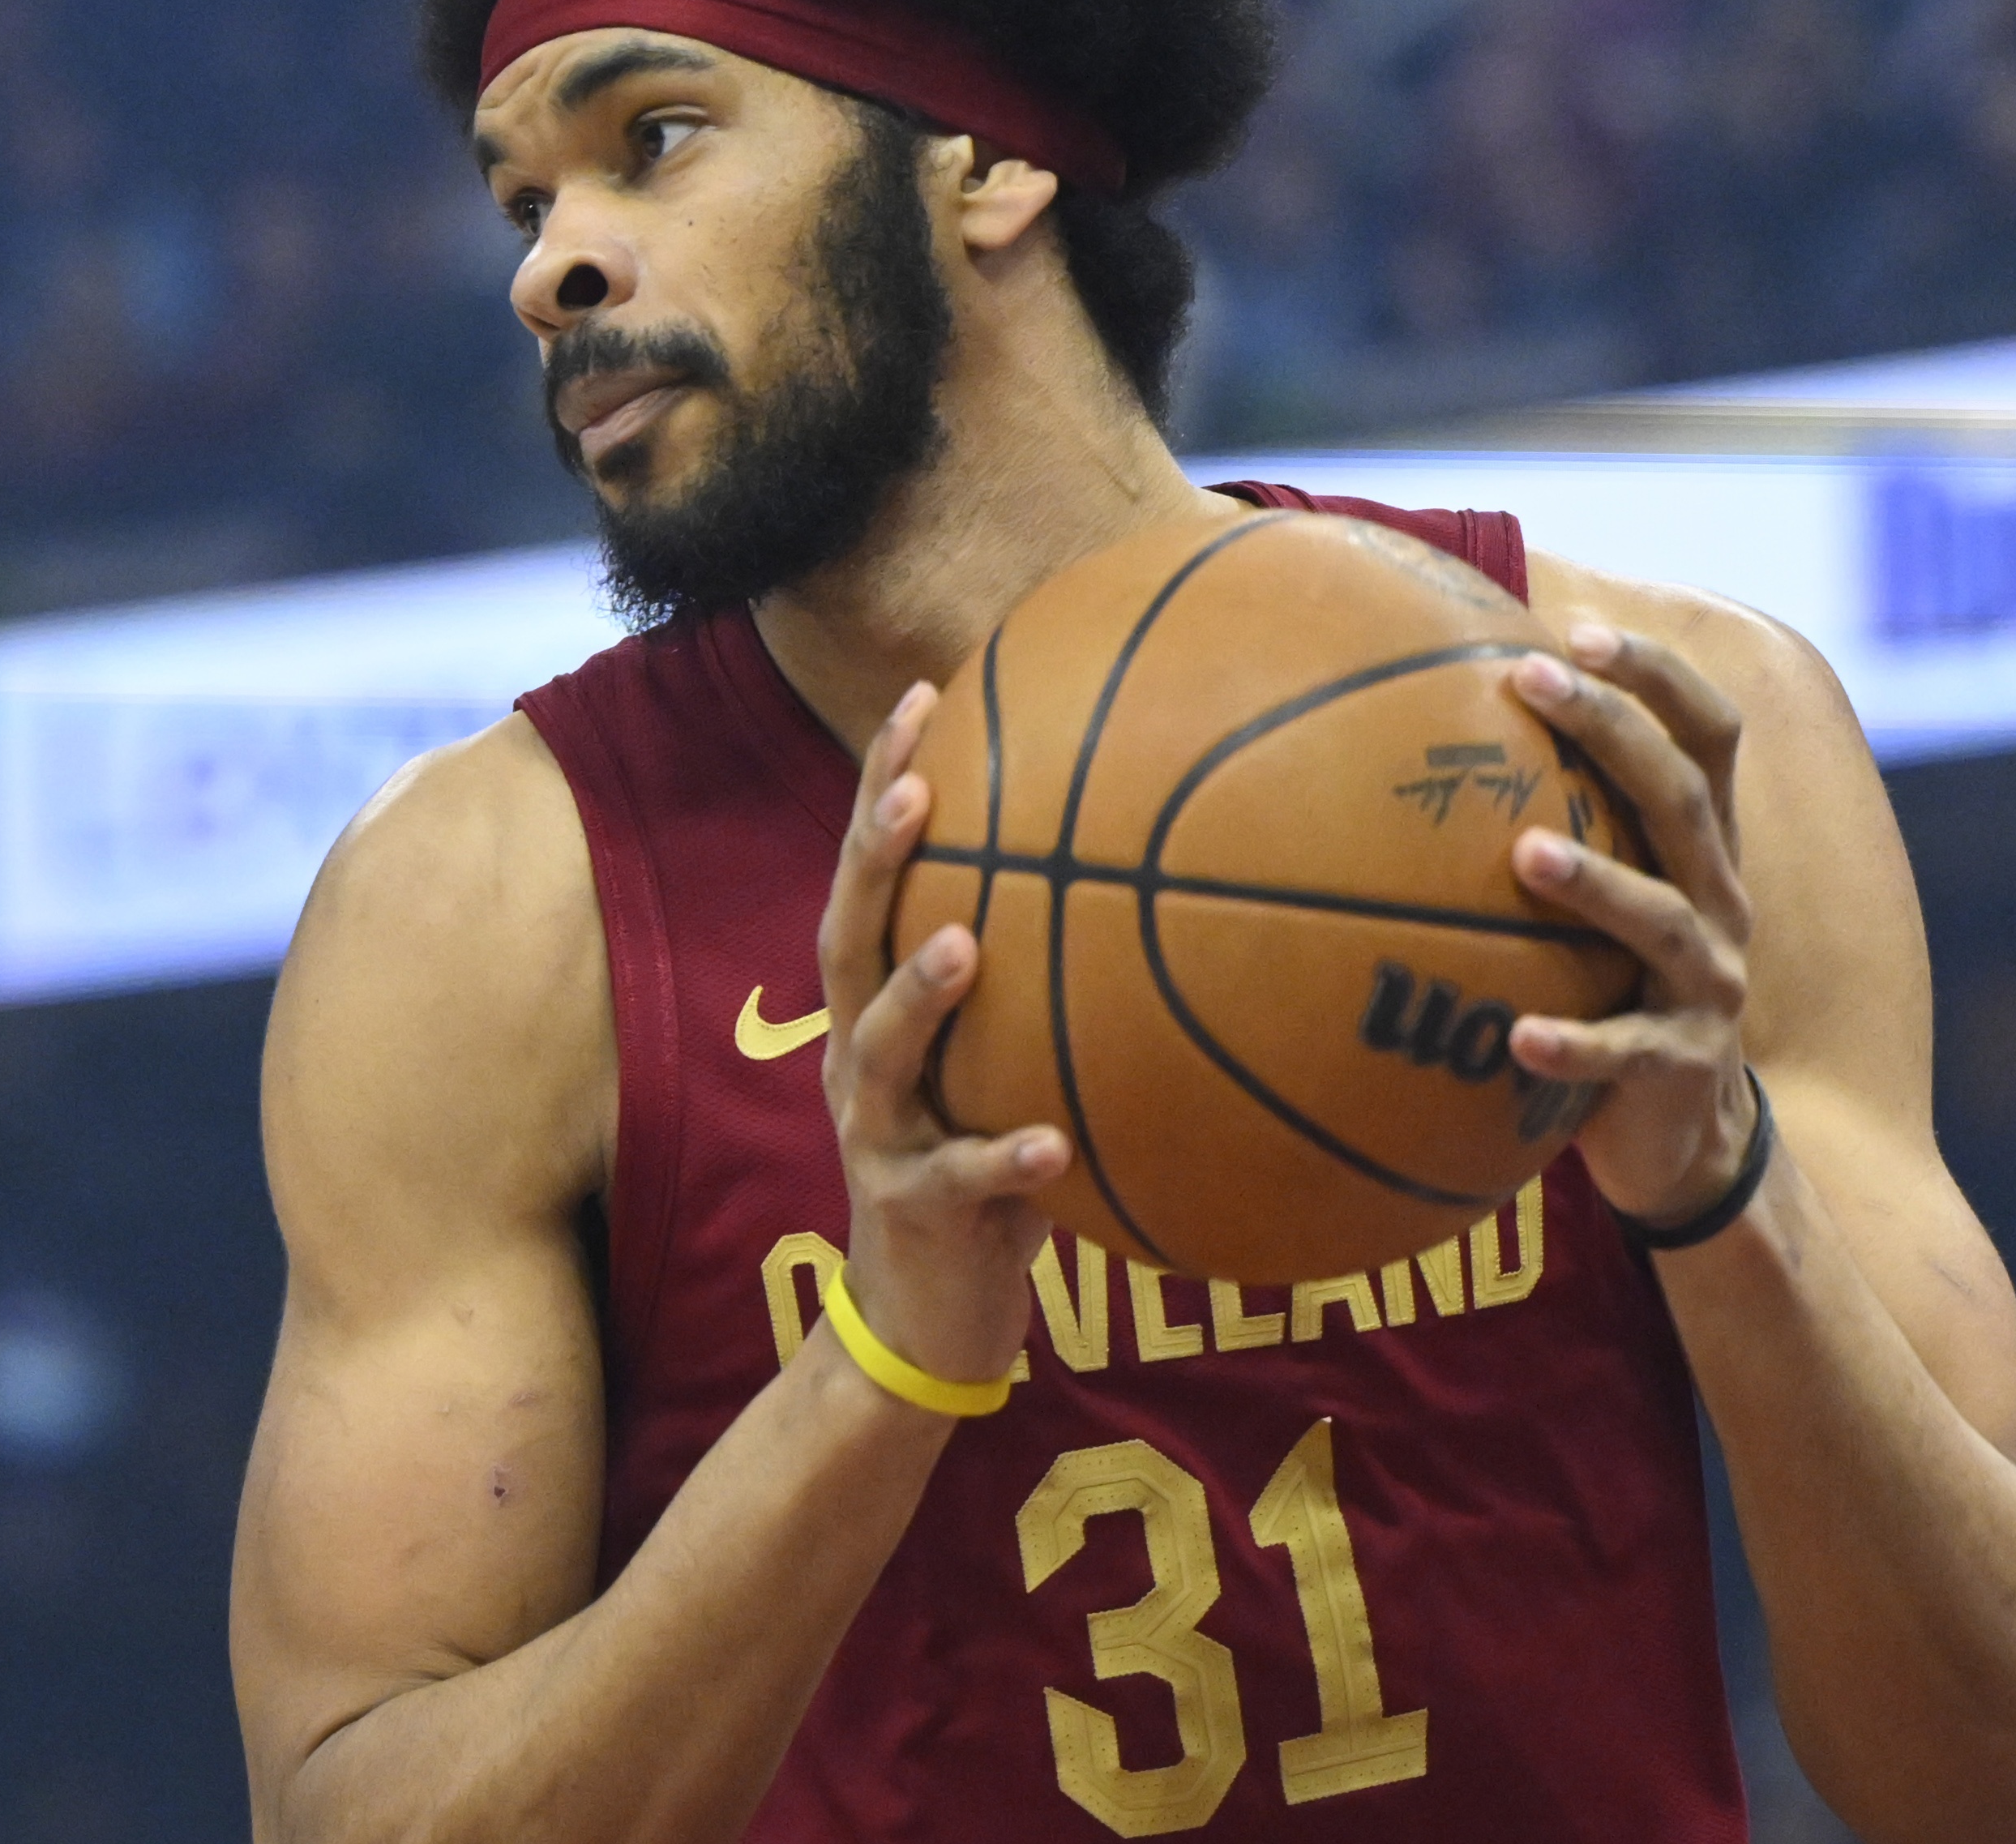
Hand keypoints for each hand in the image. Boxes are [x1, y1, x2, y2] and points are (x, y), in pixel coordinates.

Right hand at [815, 682, 1071, 1392]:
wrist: (925, 1320)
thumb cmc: (986, 1166)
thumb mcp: (1011, 1060)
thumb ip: (1054, 981)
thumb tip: (1168, 873)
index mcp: (880, 1006)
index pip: (872, 876)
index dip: (885, 786)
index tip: (926, 695)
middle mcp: (860, 1056)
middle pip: (848, 936)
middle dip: (877, 855)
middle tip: (922, 785)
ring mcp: (877, 1135)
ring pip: (877, 1052)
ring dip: (919, 993)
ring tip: (964, 944)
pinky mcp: (912, 1214)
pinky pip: (958, 1181)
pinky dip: (1004, 1158)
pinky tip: (1056, 1139)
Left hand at [1505, 623, 1763, 1232]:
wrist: (1684, 1141)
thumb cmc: (1614, 994)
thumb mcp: (1605, 906)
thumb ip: (1556, 827)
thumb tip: (1420, 736)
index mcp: (1703, 852)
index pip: (1707, 735)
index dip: (1657, 674)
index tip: (1578, 630)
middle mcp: (1719, 902)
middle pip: (1680, 796)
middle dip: (1612, 727)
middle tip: (1530, 679)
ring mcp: (1707, 986)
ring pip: (1661, 918)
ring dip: (1596, 881)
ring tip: (1523, 852)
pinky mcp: (1680, 1066)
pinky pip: (1625, 1053)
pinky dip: (1573, 1042)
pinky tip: (1514, 1037)